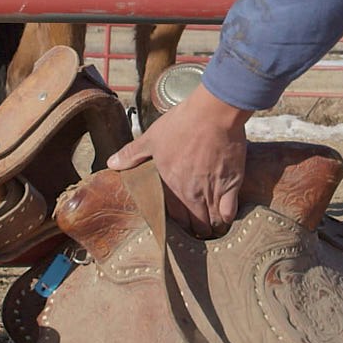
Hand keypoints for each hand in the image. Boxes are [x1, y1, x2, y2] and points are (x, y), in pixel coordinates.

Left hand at [106, 83, 250, 235]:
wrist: (213, 113)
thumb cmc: (182, 123)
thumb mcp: (151, 138)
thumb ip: (131, 154)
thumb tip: (111, 164)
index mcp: (170, 185)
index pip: (171, 217)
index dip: (177, 223)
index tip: (180, 221)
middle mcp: (190, 194)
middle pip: (193, 225)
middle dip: (194, 228)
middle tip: (197, 225)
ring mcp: (212, 191)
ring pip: (211, 223)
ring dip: (210, 225)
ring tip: (211, 223)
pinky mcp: (231, 185)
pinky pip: (229, 213)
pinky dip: (227, 216)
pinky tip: (225, 213)